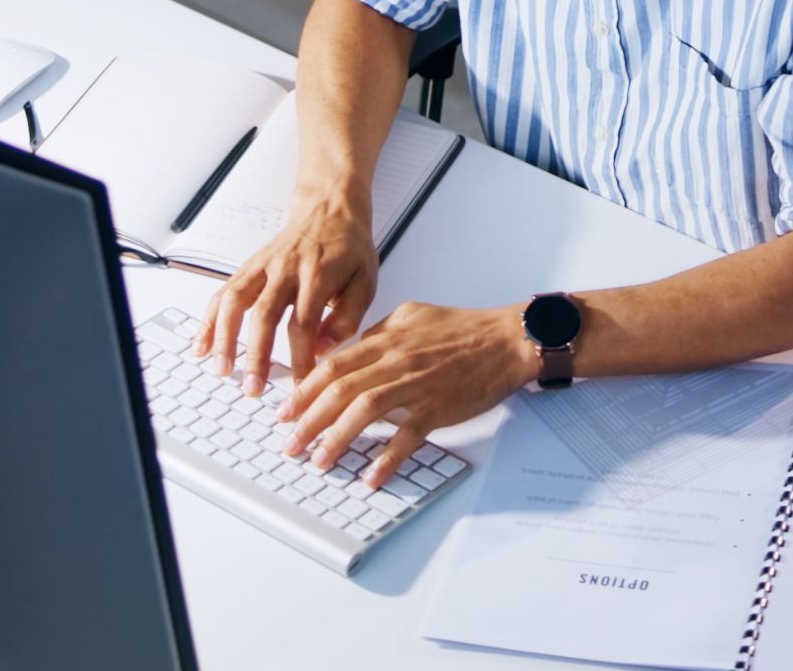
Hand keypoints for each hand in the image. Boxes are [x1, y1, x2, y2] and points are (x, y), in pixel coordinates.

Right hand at [198, 194, 377, 395]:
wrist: (329, 207)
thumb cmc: (348, 248)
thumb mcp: (366, 280)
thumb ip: (349, 317)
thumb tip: (323, 348)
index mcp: (318, 274)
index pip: (304, 322)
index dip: (300, 357)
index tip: (301, 385)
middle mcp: (286, 268)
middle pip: (265, 313)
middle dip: (257, 354)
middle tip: (254, 387)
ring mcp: (263, 265)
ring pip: (236, 300)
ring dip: (225, 337)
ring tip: (222, 369)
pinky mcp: (249, 266)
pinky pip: (223, 292)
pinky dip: (210, 319)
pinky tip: (202, 344)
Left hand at [275, 301, 537, 485]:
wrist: (507, 340)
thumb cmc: (464, 329)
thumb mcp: (413, 316)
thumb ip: (379, 332)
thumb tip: (352, 348)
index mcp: (386, 339)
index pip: (332, 366)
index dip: (303, 391)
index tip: (285, 413)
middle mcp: (395, 361)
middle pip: (339, 391)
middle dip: (307, 421)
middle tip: (289, 444)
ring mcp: (417, 384)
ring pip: (364, 412)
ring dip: (336, 440)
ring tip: (318, 461)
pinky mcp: (439, 407)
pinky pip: (407, 437)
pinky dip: (387, 459)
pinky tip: (371, 476)